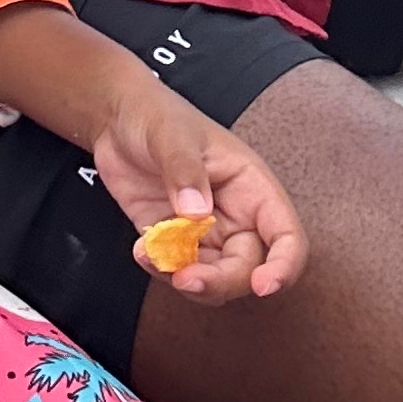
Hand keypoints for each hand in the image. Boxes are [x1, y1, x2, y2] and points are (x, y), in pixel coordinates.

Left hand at [86, 88, 304, 302]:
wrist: (116, 118)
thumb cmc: (156, 115)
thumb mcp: (171, 135)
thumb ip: (185, 171)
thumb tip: (195, 214)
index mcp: (252, 188)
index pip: (286, 235)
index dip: (284, 265)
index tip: (263, 286)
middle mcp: (235, 216)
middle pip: (248, 268)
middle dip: (220, 282)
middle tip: (185, 279)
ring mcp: (204, 232)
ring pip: (214, 278)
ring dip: (188, 281)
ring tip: (151, 256)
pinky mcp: (173, 242)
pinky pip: (178, 271)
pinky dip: (162, 271)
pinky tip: (141, 250)